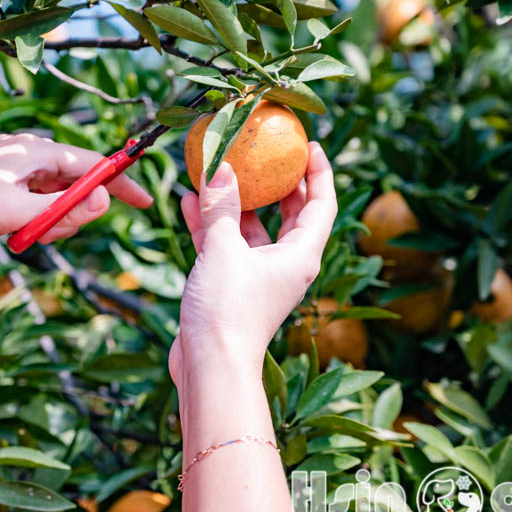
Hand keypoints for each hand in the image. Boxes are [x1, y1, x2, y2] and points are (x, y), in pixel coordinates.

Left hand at [0, 134, 152, 253]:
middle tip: (54, 234)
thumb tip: (104, 202)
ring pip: (54, 194)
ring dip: (54, 219)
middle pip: (74, 180)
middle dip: (75, 210)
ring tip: (29, 236)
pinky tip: (20, 233)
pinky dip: (38, 218)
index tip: (144, 202)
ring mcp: (11, 168)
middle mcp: (25, 153)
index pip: (91, 164)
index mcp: (33, 150)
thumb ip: (63, 209)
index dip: (120, 184)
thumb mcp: (17, 214)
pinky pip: (35, 200)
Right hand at [169, 142, 336, 384]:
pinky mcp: (232, 286)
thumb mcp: (223, 250)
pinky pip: (225, 245)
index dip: (320, 173)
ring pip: (251, 229)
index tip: (310, 146)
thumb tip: (220, 168)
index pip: (321, 205)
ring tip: (218, 170)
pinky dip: (210, 224)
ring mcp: (258, 276)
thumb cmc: (229, 311)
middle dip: (278, 184)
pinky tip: (189, 200)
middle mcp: (285, 264)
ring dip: (234, 202)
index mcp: (300, 255)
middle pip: (290, 215)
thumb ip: (221, 207)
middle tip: (268, 154)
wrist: (211, 365)